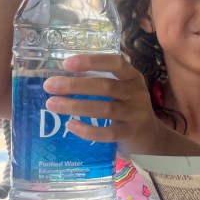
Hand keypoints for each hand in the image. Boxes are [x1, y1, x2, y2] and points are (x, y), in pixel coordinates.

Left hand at [42, 54, 160, 154]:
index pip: (115, 62)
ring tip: (52, 104)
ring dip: (76, 106)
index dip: (91, 61)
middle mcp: (136, 93)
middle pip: (105, 86)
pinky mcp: (130, 133)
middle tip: (49, 86)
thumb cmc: (127, 109)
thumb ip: (101, 83)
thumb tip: (61, 78)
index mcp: (132, 77)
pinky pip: (108, 132)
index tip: (67, 63)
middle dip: (75, 85)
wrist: (151, 137)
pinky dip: (88, 130)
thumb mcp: (122, 90)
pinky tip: (71, 125)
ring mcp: (135, 114)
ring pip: (105, 108)